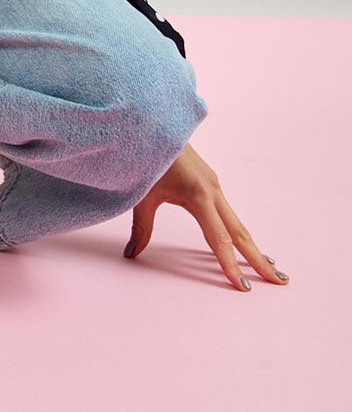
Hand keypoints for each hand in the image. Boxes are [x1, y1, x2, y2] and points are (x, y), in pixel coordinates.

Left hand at [124, 140, 289, 290]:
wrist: (152, 124)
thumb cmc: (146, 157)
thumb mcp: (142, 195)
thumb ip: (141, 228)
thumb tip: (132, 254)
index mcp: (198, 195)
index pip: (219, 239)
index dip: (230, 265)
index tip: (242, 287)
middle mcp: (213, 192)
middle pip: (240, 233)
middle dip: (258, 259)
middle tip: (279, 282)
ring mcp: (214, 187)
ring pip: (238, 223)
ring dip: (254, 247)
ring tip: (271, 268)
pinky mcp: (211, 183)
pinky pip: (230, 214)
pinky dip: (241, 233)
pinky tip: (246, 243)